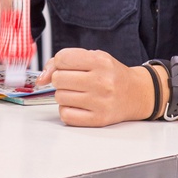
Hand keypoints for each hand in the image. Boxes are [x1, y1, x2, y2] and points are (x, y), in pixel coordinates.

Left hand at [37, 48, 152, 126]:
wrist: (136, 94)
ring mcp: (100, 102)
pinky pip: (66, 115)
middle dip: (60, 79)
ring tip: (78, 92)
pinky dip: (67, 110)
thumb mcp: (94, 57)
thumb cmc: (112, 74)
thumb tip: (41, 78)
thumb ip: (65, 60)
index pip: (62, 58)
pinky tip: (78, 105)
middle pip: (58, 79)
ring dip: (64, 95)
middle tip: (72, 80)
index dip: (58, 63)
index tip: (65, 67)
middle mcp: (101, 81)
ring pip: (60, 97)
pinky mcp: (98, 120)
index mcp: (100, 61)